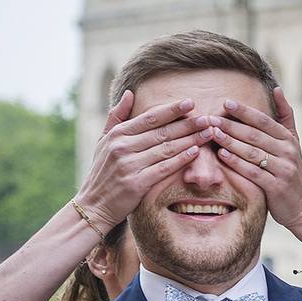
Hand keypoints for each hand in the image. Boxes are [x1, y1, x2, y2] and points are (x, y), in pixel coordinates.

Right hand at [75, 90, 215, 227]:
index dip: (172, 110)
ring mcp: (129, 165)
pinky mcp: (136, 184)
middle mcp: (122, 147)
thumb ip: (116, 117)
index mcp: (117, 134)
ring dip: (190, 140)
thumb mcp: (103, 141)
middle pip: (161, 132)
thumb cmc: (101, 172)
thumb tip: (129, 93)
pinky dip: (180, 159)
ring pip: (166, 149)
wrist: (93, 205)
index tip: (191, 103)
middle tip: (207, 118)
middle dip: (187, 124)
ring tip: (208, 133)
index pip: (150, 118)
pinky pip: (163, 168)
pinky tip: (196, 152)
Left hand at [210, 87, 301, 228]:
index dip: (244, 111)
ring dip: (230, 141)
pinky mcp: (275, 186)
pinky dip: (236, 162)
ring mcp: (282, 169)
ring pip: (252, 152)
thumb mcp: (293, 143)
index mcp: (288, 139)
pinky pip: (252, 172)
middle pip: (255, 135)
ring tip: (212, 133)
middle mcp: (287, 151)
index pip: (264, 121)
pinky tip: (222, 155)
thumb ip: (285, 116)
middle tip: (211, 118)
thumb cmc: (292, 172)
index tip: (226, 103)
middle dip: (231, 125)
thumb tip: (277, 88)